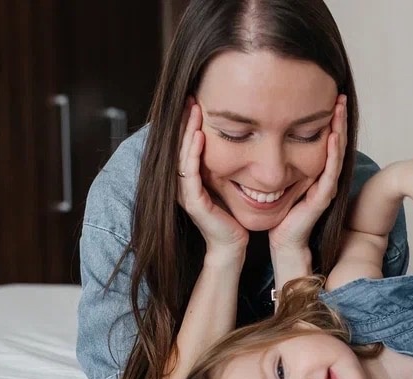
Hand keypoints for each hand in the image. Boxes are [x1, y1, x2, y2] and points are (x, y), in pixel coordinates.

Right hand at [177, 98, 248, 258]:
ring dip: (187, 132)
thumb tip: (233, 141)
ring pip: (182, 155)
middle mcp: (182, 184)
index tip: (195, 102)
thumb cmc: (232, 216)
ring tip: (193, 111)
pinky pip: (190, 172)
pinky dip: (193, 153)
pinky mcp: (193, 202)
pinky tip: (200, 136)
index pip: (184, 146)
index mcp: (189, 179)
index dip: (187, 124)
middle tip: (191, 98)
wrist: (233, 245)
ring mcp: (185, 193)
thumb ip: (222, 166)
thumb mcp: (226, 184)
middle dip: (184, 122)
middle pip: (178, 146)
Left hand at [268, 94, 347, 251]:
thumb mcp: (273, 174)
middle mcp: (324, 175)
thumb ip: (272, 153)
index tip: (327, 93)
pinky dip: (332, 153)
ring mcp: (325, 186)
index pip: (324, 137)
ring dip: (340, 129)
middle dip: (338, 117)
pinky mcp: (322, 198)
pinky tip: (332, 136)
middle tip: (340, 94)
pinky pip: (330, 172)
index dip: (328, 117)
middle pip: (335, 140)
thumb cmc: (275, 210)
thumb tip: (256, 125)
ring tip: (341, 108)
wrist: (280, 238)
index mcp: (314, 168)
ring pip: (336, 152)